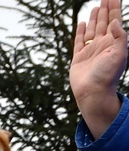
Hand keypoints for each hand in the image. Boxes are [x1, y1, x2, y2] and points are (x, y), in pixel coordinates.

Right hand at [70, 0, 125, 137]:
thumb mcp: (120, 54)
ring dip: (95, 18)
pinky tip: (83, 24)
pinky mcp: (79, 58)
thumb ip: (119, 37)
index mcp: (113, 42)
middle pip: (104, 22)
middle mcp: (102, 44)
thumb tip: (115, 21)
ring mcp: (90, 51)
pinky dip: (81, 32)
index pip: (114, 20)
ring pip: (92, 30)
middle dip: (105, 9)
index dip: (114, 8)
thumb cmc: (108, 76)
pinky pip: (79, 42)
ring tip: (96, 8)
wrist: (93, 93)